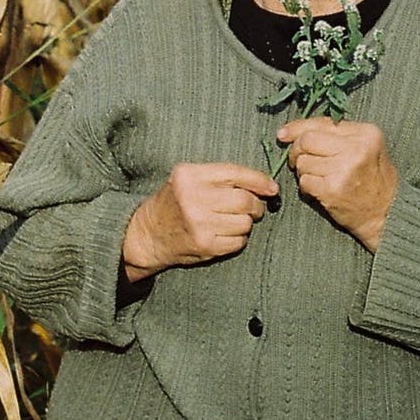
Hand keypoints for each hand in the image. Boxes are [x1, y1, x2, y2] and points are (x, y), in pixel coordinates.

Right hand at [122, 162, 279, 281]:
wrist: (147, 234)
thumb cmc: (174, 202)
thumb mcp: (188, 179)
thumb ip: (220, 178)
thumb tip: (265, 185)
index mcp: (190, 176)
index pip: (235, 173)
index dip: (259, 180)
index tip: (272, 188)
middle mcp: (194, 198)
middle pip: (244, 200)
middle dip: (255, 205)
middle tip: (253, 208)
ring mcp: (199, 224)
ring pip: (245, 222)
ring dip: (246, 223)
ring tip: (233, 221)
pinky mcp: (205, 245)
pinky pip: (238, 241)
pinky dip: (238, 238)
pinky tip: (224, 234)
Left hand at [278, 117, 398, 250]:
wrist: (387, 213)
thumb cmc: (375, 179)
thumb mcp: (367, 148)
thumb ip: (338, 135)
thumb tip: (293, 130)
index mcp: (366, 133)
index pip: (322, 123)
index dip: (298, 128)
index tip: (283, 134)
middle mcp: (355, 148)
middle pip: (307, 140)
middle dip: (296, 150)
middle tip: (299, 160)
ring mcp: (343, 169)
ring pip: (303, 162)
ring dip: (303, 171)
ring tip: (318, 177)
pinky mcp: (332, 189)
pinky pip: (304, 181)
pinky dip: (306, 186)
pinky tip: (318, 190)